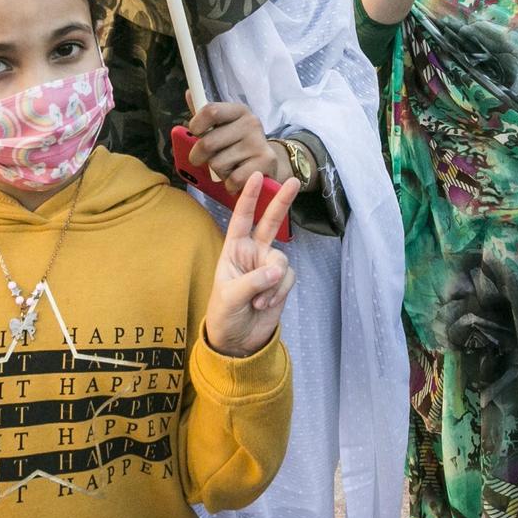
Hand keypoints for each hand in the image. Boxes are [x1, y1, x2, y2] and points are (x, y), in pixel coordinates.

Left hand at [185, 98, 283, 192]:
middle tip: (204, 159)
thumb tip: (190, 93)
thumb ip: (205, 114)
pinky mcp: (265, 163)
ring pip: (217, 164)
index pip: (210, 110)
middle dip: (198, 156)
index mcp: (239, 110)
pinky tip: (237, 178)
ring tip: (229, 167)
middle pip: (207, 143)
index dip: (196, 124)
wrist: (268, 164)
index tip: (195, 133)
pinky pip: (233, 179)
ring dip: (217, 172)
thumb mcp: (224, 126)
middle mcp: (251, 123)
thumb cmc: (238, 144)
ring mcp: (258, 143)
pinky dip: (230, 184)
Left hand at [203, 174, 300, 357]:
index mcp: (233, 249)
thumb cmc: (224, 314)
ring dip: (272, 284)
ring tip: (257, 301)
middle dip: (281, 202)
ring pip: (281, 261)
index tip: (256, 176)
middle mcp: (252, 253)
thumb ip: (253, 281)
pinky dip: (278, 293)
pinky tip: (264, 306)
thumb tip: (278, 271)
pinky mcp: (281, 282)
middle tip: (293, 181)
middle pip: (270, 222)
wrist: (238, 341)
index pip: (241, 218)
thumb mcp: (230, 297)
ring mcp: (268, 267)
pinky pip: (288, 279)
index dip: (249, 197)